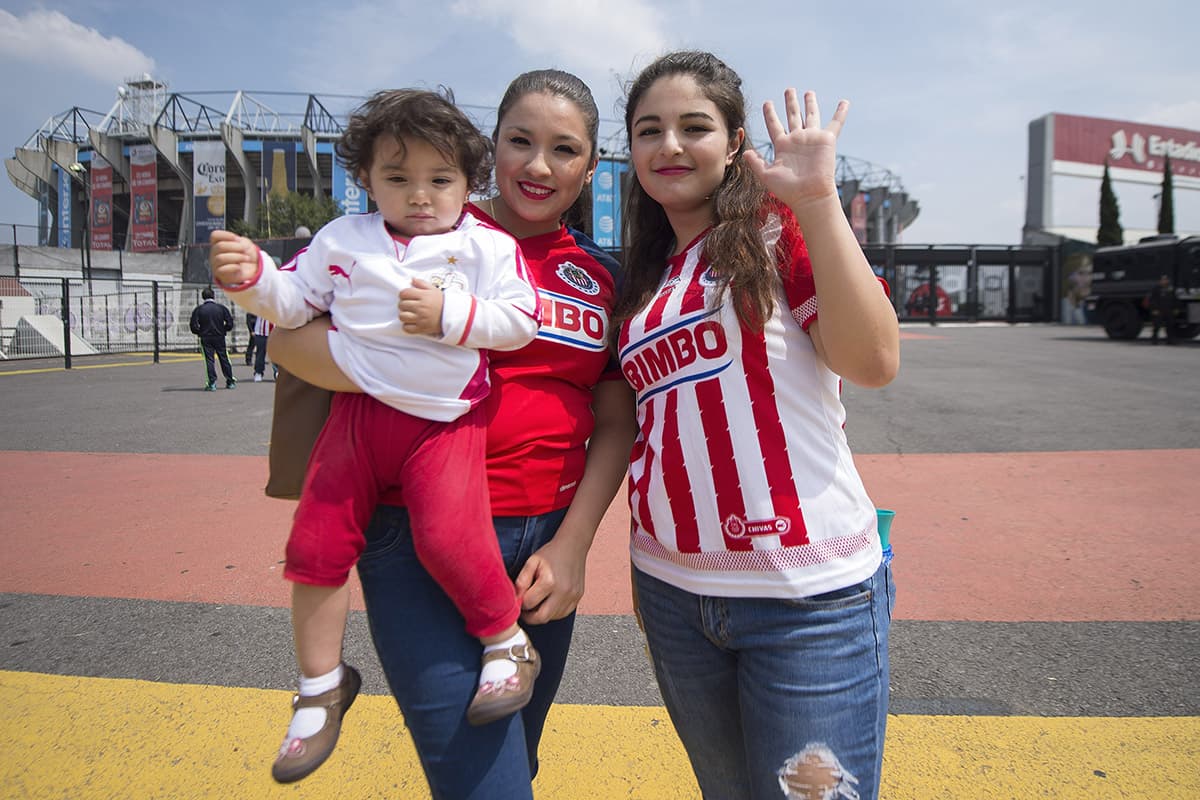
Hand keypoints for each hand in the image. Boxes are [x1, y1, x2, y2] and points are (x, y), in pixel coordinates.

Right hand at [208, 230, 258, 286]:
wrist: (253, 269)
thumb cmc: (246, 255)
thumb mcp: (245, 243)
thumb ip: (239, 241)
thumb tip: (234, 244)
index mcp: (218, 243)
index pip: (215, 235)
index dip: (225, 235)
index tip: (236, 238)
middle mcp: (215, 253)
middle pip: (219, 246)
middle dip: (235, 247)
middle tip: (244, 250)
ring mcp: (216, 264)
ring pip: (220, 258)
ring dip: (237, 257)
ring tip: (247, 258)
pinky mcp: (220, 274)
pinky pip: (222, 270)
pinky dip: (233, 267)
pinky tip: (239, 267)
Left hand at [397, 277, 443, 335]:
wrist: (453, 316)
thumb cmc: (443, 302)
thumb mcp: (434, 289)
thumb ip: (422, 283)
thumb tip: (412, 279)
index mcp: (423, 296)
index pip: (404, 293)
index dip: (403, 294)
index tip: (406, 296)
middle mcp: (421, 307)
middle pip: (401, 305)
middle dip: (403, 304)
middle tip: (409, 305)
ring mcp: (421, 318)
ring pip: (402, 316)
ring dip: (404, 315)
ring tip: (409, 314)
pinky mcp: (421, 328)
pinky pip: (407, 328)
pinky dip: (407, 326)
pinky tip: (412, 322)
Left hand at [513, 535, 587, 624]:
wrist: (573, 546)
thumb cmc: (551, 554)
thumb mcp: (531, 562)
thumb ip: (522, 581)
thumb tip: (516, 598)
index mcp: (549, 581)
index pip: (528, 604)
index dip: (520, 602)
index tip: (519, 597)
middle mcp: (563, 592)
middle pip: (541, 618)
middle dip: (529, 616)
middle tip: (525, 607)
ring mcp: (572, 597)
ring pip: (552, 618)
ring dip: (542, 614)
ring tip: (538, 600)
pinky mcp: (577, 599)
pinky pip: (562, 614)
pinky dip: (553, 612)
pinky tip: (549, 600)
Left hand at [743, 88, 845, 210]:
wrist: (809, 195)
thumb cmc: (788, 189)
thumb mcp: (766, 175)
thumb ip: (755, 162)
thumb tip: (744, 152)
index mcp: (783, 146)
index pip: (774, 125)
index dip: (770, 114)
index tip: (767, 102)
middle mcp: (797, 140)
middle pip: (793, 116)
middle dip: (790, 102)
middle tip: (788, 90)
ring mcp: (812, 139)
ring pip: (811, 115)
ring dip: (810, 103)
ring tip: (808, 92)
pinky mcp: (826, 140)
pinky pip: (836, 123)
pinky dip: (841, 113)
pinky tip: (845, 101)